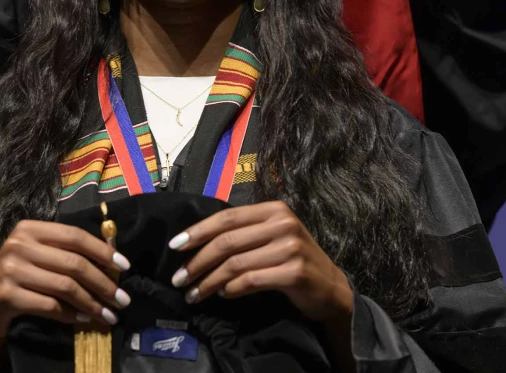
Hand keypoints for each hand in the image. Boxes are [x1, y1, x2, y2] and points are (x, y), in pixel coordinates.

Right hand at [0, 220, 130, 369]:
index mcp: (29, 228)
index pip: (74, 236)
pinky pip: (50, 306)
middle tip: (122, 300)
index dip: (103, 251)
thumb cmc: (20, 280)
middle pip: (74, 263)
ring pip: (65, 286)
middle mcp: (18, 244)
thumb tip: (113, 260)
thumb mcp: (39, 258)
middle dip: (103, 283)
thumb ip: (67, 253)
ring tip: (109, 315)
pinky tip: (84, 320)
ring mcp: (10, 269)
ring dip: (92, 303)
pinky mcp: (7, 295)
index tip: (125, 267)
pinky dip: (72, 315)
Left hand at [167, 201, 353, 322]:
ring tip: (194, 294)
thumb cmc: (292, 261)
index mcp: (273, 210)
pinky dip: (231, 290)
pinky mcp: (294, 273)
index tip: (175, 246)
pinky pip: (250, 281)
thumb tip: (196, 242)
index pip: (226, 217)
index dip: (198, 231)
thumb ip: (242, 234)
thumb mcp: (271, 237)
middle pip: (227, 241)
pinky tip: (222, 295)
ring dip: (209, 282)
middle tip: (179, 279)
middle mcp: (283, 224)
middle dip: (197, 262)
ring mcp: (290, 248)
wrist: (331, 288)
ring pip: (235, 264)